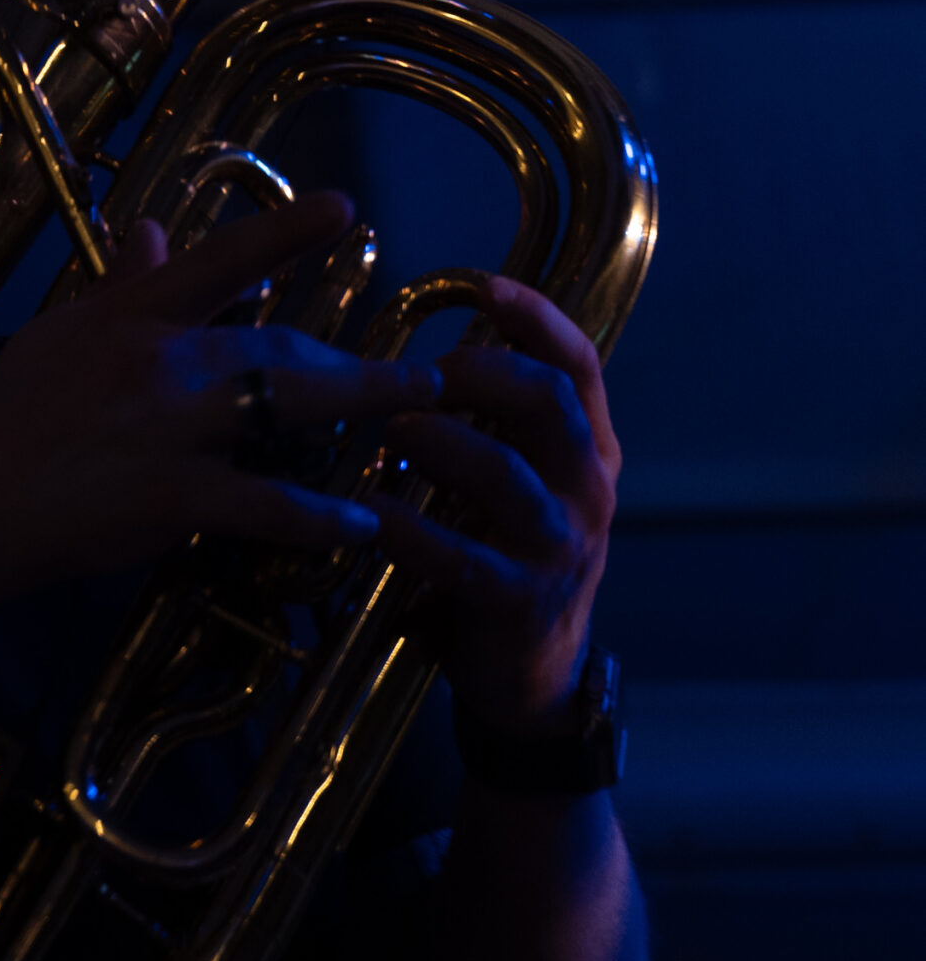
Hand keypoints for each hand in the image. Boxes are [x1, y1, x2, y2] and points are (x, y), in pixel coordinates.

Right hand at [0, 192, 441, 596]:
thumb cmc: (11, 420)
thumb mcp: (61, 334)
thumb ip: (122, 286)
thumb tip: (158, 229)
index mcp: (131, 317)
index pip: (219, 260)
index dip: (284, 232)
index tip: (345, 207)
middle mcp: (159, 362)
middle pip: (275, 343)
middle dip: (353, 357)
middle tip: (418, 369)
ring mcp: (170, 430)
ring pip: (285, 406)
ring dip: (362, 406)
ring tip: (417, 408)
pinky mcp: (172, 497)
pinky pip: (264, 504)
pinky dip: (318, 517)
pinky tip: (360, 523)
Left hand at [370, 276, 620, 734]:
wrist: (528, 673)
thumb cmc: (504, 554)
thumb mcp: (512, 479)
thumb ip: (489, 424)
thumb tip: (418, 354)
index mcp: (588, 448)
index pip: (580, 364)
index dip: (537, 318)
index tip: (485, 286)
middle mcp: (587, 488)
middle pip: (548, 402)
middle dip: (478, 373)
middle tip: (418, 370)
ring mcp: (561, 546)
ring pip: (505, 475)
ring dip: (440, 442)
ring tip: (390, 430)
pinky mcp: (521, 600)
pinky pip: (462, 557)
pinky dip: (412, 531)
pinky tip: (372, 513)